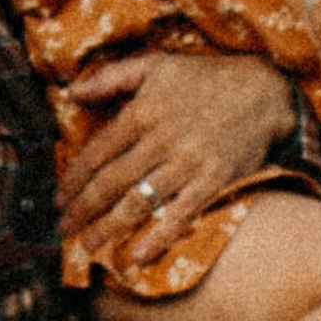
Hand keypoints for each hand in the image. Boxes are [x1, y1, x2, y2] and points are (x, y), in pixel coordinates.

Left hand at [59, 52, 294, 270]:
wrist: (262, 91)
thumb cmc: (205, 78)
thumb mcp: (156, 64)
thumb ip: (112, 77)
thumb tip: (72, 92)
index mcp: (142, 111)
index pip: (98, 151)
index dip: (74, 177)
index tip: (59, 197)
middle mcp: (160, 139)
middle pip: (112, 181)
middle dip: (84, 207)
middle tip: (63, 227)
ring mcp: (187, 163)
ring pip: (138, 201)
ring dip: (109, 226)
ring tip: (88, 245)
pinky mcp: (212, 182)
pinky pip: (180, 214)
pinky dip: (158, 236)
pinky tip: (137, 256)